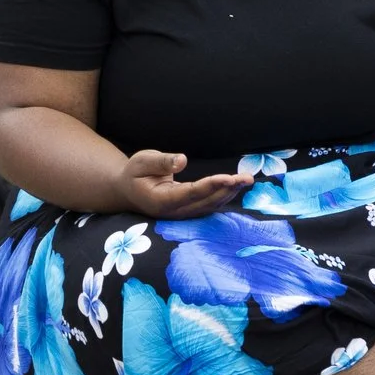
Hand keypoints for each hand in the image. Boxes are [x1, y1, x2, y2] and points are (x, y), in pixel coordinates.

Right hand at [116, 151, 251, 219]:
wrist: (127, 190)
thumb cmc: (134, 173)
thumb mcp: (142, 161)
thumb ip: (162, 161)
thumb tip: (182, 160)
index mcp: (160, 200)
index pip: (190, 193)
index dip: (211, 186)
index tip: (229, 178)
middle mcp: (173, 212)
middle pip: (204, 202)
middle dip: (227, 190)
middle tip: (246, 178)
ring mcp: (180, 214)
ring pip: (209, 206)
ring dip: (229, 193)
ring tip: (246, 180)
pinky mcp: (187, 211)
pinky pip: (208, 206)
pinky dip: (223, 196)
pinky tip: (236, 186)